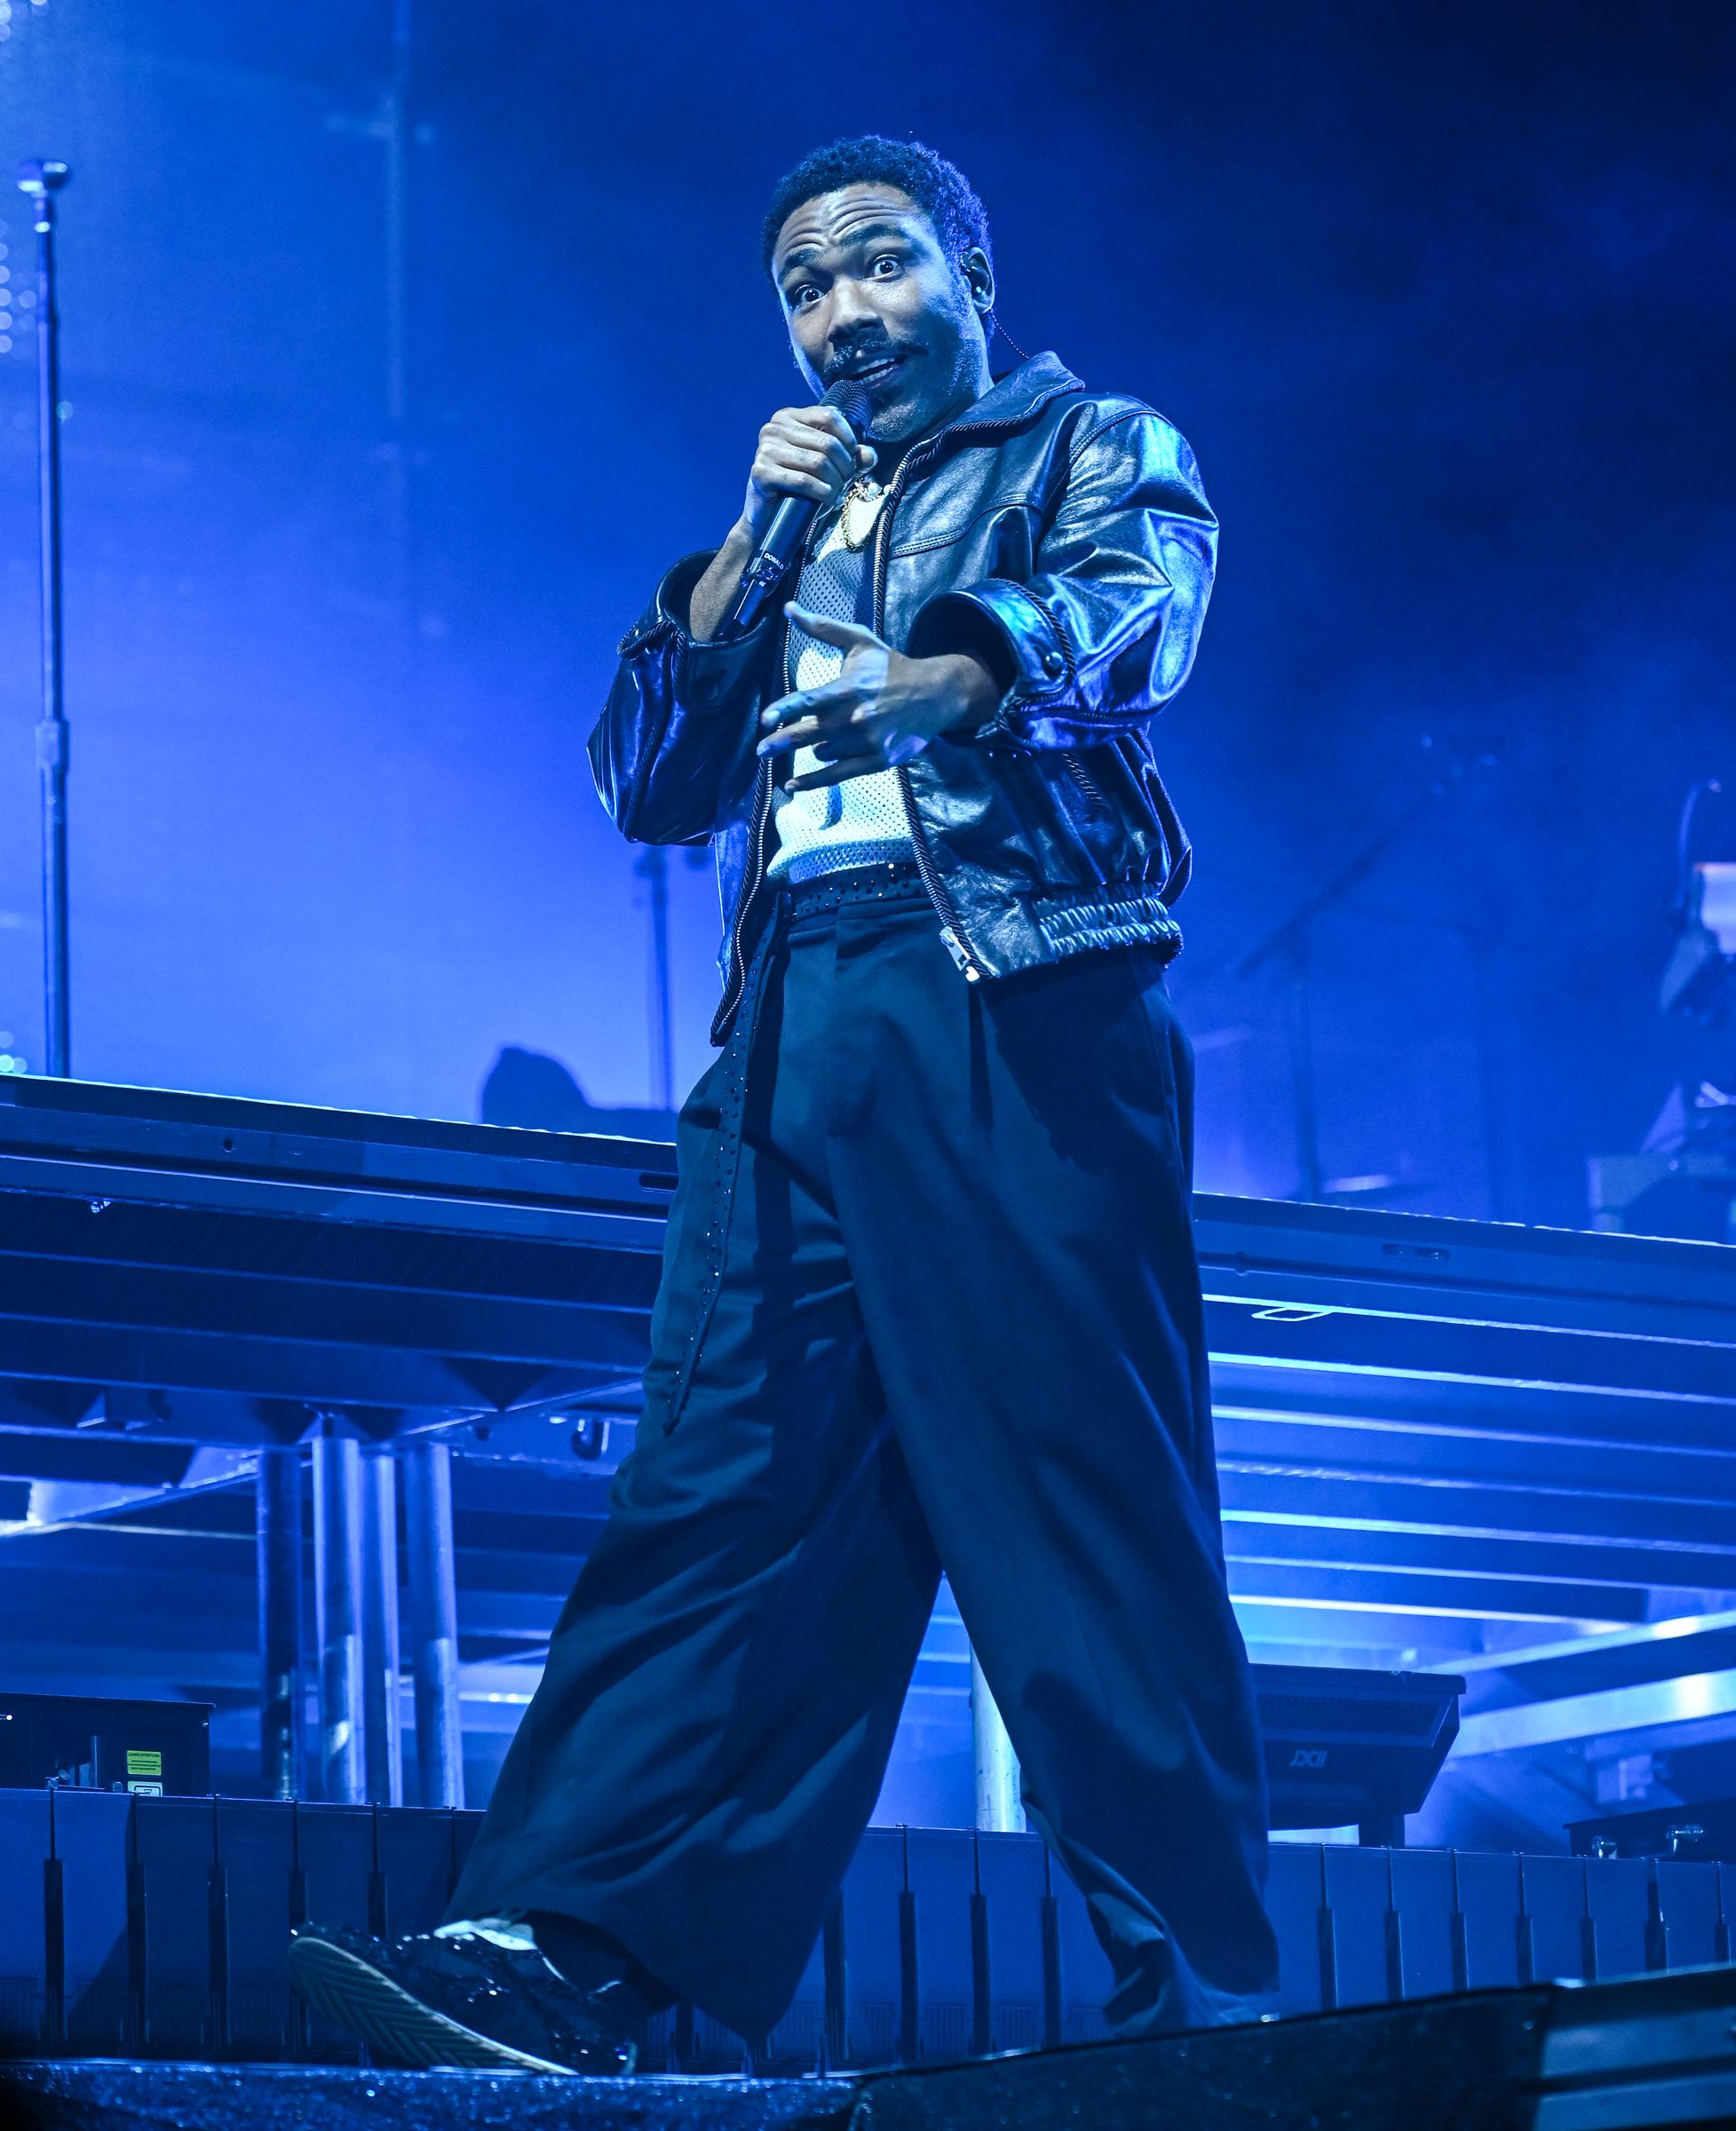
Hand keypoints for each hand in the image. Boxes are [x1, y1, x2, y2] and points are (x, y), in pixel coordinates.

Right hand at [739, 405, 876, 542]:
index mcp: (789, 417)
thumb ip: (850, 458)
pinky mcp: (761, 472)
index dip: (848, 439)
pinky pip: (804, 481)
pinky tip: (831, 500)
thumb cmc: (799, 488)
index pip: (828, 416)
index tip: (853, 460)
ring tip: (838, 492)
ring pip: (818, 462)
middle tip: (847, 482)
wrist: (769, 517)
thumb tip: (870, 456)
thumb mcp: (828, 468)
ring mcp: (766, 449)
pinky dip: (824, 493)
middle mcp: (774, 428)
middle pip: (826, 442)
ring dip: (836, 482)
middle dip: (844, 466)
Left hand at [756, 605, 999, 790]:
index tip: (766, 720)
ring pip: (823, 752)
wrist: (935, 694)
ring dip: (814, 748)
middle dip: (782, 742)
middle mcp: (856, 718)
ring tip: (818, 739)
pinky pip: (839, 775)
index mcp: (849, 688)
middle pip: (810, 733)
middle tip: (761, 750)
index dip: (786, 709)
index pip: (810, 700)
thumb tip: (789, 608)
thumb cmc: (891, 667)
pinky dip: (815, 782)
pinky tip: (793, 786)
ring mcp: (868, 742)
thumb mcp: (860, 641)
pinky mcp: (878, 761)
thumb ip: (823, 628)